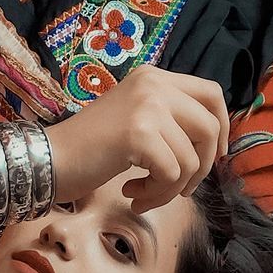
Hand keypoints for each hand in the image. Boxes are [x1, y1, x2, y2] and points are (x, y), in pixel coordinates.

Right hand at [47, 65, 228, 211]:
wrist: (51, 159)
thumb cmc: (89, 150)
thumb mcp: (134, 121)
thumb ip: (168, 122)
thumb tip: (213, 146)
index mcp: (154, 78)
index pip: (211, 94)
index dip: (222, 127)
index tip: (214, 155)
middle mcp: (154, 85)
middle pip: (210, 128)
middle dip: (202, 168)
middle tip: (180, 188)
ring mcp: (147, 107)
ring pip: (191, 159)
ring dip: (171, 189)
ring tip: (144, 194)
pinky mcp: (139, 134)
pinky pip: (172, 175)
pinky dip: (156, 194)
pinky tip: (132, 194)